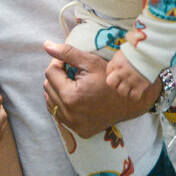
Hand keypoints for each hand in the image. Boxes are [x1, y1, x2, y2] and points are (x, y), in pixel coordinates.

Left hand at [43, 41, 160, 137]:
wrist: (129, 102)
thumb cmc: (110, 79)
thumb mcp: (90, 62)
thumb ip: (67, 53)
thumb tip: (46, 45)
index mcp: (71, 96)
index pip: (50, 73)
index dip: (58, 63)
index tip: (68, 61)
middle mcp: (69, 114)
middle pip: (48, 87)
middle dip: (57, 76)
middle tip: (71, 71)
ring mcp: (73, 125)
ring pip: (50, 101)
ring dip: (57, 89)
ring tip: (72, 83)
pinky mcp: (78, 131)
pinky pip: (59, 114)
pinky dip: (62, 103)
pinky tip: (74, 95)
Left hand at [105, 50, 150, 99]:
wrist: (151, 52)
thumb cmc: (137, 51)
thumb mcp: (123, 53)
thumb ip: (116, 62)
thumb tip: (112, 70)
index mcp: (117, 62)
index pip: (107, 73)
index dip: (112, 74)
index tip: (118, 74)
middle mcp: (122, 72)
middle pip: (110, 83)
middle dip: (115, 83)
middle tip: (121, 82)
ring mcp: (131, 79)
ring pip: (121, 92)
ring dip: (125, 90)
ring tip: (130, 86)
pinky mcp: (141, 85)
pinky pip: (134, 96)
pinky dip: (135, 95)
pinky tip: (137, 90)